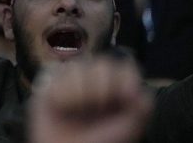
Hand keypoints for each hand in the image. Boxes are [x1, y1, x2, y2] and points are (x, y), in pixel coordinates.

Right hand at [29, 56, 152, 142]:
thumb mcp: (130, 127)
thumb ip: (143, 106)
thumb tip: (135, 88)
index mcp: (117, 91)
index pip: (125, 68)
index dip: (126, 78)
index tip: (126, 96)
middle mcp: (95, 84)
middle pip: (103, 65)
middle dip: (102, 88)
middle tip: (98, 107)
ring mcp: (71, 83)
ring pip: (78, 67)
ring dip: (81, 93)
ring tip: (76, 111)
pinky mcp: (50, 86)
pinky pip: (58, 76)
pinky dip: (62, 95)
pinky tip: (62, 109)